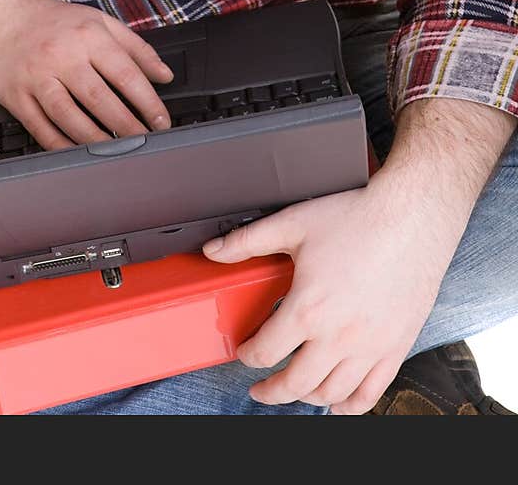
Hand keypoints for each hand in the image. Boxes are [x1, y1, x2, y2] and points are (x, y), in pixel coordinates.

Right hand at [0, 0, 173, 149]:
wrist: (2, 17)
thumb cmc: (55, 22)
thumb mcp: (99, 21)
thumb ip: (135, 47)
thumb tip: (164, 74)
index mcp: (87, 36)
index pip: (125, 74)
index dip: (148, 102)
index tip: (161, 121)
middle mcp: (61, 56)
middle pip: (98, 99)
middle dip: (126, 126)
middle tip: (143, 141)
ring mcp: (36, 77)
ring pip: (68, 117)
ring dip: (95, 140)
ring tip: (115, 151)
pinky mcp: (15, 96)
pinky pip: (40, 128)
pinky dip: (61, 145)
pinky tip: (78, 152)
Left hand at [201, 173, 462, 412]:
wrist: (411, 218)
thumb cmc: (356, 218)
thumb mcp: (293, 223)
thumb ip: (248, 241)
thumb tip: (213, 251)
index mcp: (308, 309)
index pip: (265, 352)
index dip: (247, 355)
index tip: (244, 351)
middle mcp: (338, 337)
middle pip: (295, 384)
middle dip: (270, 390)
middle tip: (259, 387)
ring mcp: (370, 348)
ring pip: (330, 394)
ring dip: (305, 397)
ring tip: (294, 389)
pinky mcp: (395, 349)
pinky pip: (370, 395)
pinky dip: (348, 407)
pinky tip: (336, 402)